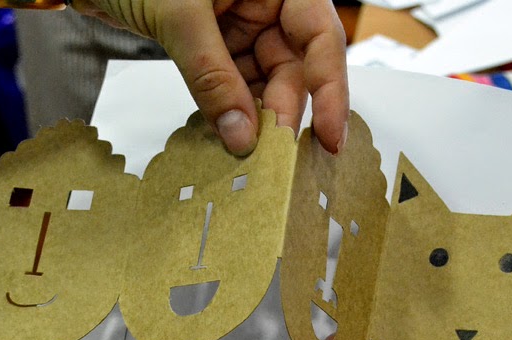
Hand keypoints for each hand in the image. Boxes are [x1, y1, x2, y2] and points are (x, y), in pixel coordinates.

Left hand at [71, 0, 348, 155]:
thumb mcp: (179, 16)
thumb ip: (212, 76)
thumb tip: (241, 136)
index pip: (321, 36)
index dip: (331, 89)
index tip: (329, 136)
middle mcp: (268, 2)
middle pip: (295, 67)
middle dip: (282, 111)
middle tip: (271, 153)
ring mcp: (244, 25)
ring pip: (265, 82)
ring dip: (256, 118)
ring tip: (248, 152)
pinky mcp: (219, 44)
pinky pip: (235, 85)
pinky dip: (230, 111)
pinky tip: (225, 135)